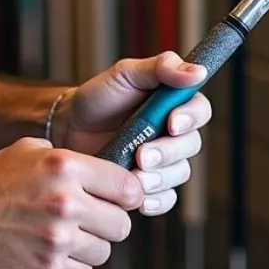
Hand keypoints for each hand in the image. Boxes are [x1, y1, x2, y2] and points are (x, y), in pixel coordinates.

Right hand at [0, 136, 143, 268]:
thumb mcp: (31, 150)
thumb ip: (73, 159)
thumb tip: (110, 170)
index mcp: (65, 167)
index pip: (128, 187)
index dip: (127, 195)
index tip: (121, 199)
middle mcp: (65, 202)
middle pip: (122, 225)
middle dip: (108, 222)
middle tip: (89, 218)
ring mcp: (57, 240)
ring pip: (104, 251)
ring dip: (88, 245)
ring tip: (61, 233)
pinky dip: (70, 265)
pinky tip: (48, 249)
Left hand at [53, 51, 211, 216]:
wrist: (69, 128)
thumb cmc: (99, 97)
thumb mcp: (125, 73)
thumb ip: (160, 67)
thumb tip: (198, 71)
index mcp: (173, 103)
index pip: (200, 111)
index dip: (190, 118)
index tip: (171, 122)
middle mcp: (174, 133)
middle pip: (190, 145)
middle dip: (168, 152)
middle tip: (142, 155)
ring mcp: (163, 160)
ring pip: (179, 173)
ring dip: (160, 177)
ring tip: (134, 173)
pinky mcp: (149, 183)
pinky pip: (166, 198)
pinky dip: (157, 200)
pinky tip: (141, 199)